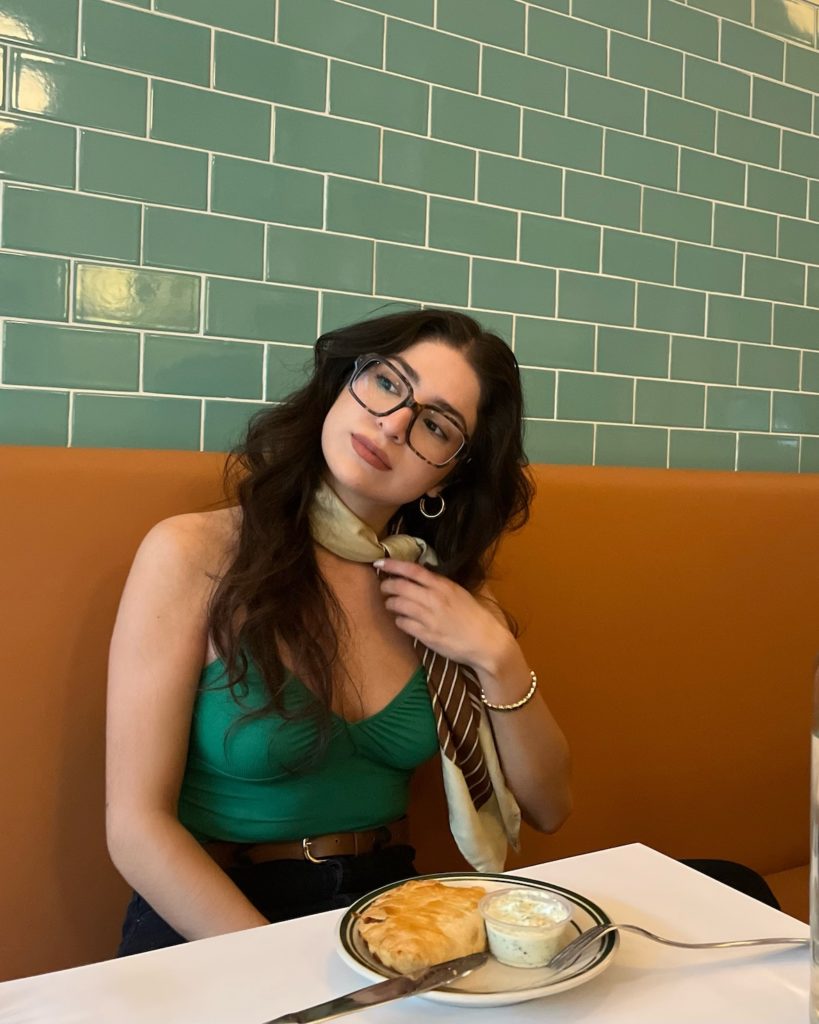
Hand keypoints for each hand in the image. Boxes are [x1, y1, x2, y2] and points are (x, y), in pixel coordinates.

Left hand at [375, 558, 510, 671]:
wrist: (486, 642)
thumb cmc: (475, 616)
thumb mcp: (460, 592)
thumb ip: (440, 584)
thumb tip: (420, 575)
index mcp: (443, 586)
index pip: (413, 570)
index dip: (393, 565)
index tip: (379, 563)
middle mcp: (434, 599)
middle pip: (400, 586)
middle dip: (386, 585)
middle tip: (384, 587)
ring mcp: (428, 618)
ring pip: (397, 604)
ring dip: (390, 603)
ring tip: (391, 603)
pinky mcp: (425, 635)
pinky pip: (402, 623)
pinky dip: (399, 620)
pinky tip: (403, 620)